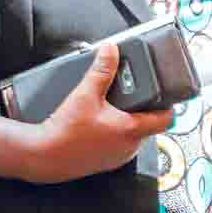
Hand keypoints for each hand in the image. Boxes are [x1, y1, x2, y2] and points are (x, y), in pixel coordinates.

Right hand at [18, 45, 173, 183]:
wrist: (43, 157)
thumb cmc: (64, 132)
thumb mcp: (85, 95)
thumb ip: (101, 71)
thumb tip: (111, 50)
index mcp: (132, 130)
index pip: (167, 119)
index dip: (168, 104)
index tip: (164, 94)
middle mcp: (130, 147)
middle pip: (149, 124)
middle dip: (141, 108)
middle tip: (130, 94)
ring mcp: (119, 157)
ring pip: (134, 134)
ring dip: (127, 120)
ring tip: (112, 107)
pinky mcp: (107, 162)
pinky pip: (121, 144)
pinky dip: (115, 132)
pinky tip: (100, 123)